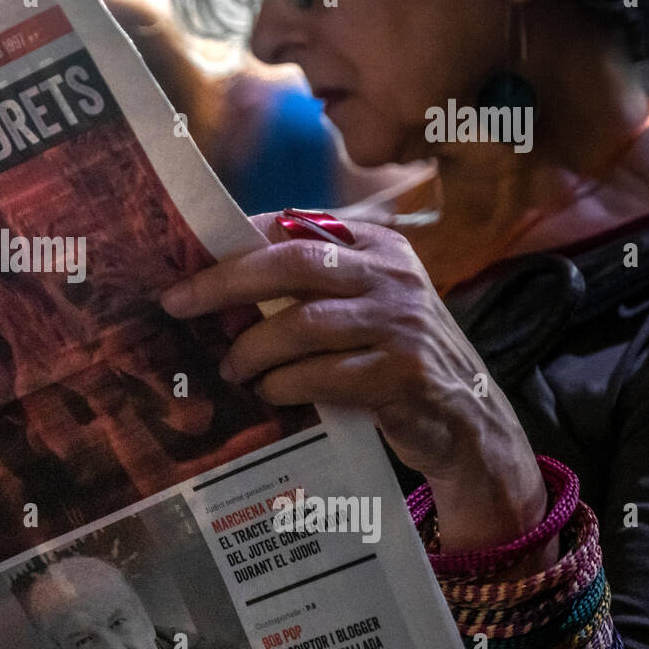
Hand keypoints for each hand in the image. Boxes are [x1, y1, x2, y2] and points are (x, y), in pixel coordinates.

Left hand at [160, 212, 548, 553]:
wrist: (470, 424)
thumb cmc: (398, 357)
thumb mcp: (369, 305)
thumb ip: (316, 284)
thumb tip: (222, 277)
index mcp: (380, 246)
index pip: (297, 225)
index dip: (239, 239)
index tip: (191, 257)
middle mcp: (394, 275)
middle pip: (294, 262)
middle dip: (226, 281)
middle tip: (178, 303)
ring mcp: (401, 323)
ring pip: (302, 323)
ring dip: (252, 348)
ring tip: (230, 367)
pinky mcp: (402, 374)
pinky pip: (322, 374)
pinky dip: (284, 384)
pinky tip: (268, 393)